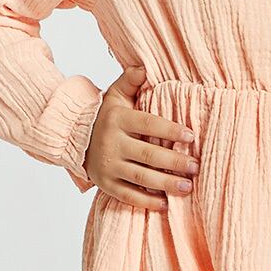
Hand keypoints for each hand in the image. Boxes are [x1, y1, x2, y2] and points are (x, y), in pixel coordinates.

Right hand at [84, 63, 199, 209]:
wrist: (74, 138)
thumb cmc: (106, 116)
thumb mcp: (114, 96)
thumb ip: (130, 81)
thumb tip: (144, 67)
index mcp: (118, 120)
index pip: (148, 124)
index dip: (171, 130)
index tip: (191, 136)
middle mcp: (112, 143)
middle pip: (149, 155)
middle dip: (175, 162)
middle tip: (196, 166)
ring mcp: (108, 166)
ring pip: (141, 177)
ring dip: (166, 184)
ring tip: (187, 187)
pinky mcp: (106, 184)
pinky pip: (128, 196)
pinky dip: (147, 202)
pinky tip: (165, 204)